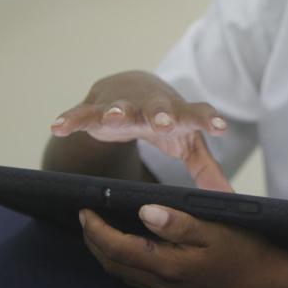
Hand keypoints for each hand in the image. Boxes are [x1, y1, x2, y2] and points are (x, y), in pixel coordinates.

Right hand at [51, 70, 232, 190]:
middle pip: (158, 108)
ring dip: (117, 112)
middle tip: (164, 122)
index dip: (207, 119)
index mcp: (178, 114)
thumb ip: (206, 170)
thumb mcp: (187, 144)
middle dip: (161, 114)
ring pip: (120, 108)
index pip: (196, 114)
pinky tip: (58, 126)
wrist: (132, 86)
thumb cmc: (167, 120)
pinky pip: (82, 114)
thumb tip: (229, 200)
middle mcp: (151, 106)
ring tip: (113, 117)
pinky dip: (71, 119)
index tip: (219, 127)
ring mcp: (123, 105)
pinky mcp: (95, 109)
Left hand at [79, 205, 287, 287]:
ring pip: (124, 275)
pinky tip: (131, 250)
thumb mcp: (217, 229)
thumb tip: (143, 211)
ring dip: (106, 254)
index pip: (117, 247)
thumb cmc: (249, 253)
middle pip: (113, 264)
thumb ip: (179, 222)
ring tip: (101, 231)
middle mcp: (163, 284)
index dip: (96, 229)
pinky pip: (139, 281)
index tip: (84, 209)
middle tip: (85, 218)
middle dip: (94, 241)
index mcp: (168, 264)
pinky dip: (124, 263)